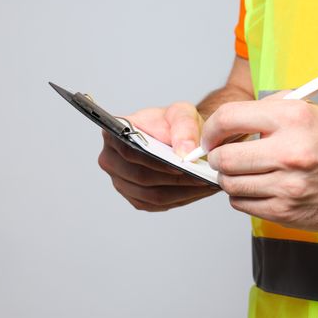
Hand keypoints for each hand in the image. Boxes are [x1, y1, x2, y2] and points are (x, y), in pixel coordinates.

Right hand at [98, 103, 218, 211]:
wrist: (178, 137)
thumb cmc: (173, 123)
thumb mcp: (182, 113)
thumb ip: (184, 127)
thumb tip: (183, 152)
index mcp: (113, 134)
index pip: (130, 151)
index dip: (154, 161)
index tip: (180, 165)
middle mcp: (111, 159)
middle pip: (140, 177)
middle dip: (173, 179)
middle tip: (201, 177)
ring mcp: (121, 182)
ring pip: (152, 194)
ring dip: (181, 191)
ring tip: (206, 184)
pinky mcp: (136, 198)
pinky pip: (158, 204)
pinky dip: (181, 198)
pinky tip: (199, 189)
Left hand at [201, 94, 317, 230]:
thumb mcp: (306, 110)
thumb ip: (265, 111)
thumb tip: (221, 125)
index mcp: (293, 117)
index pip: (228, 118)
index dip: (211, 130)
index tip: (210, 137)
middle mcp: (290, 151)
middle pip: (224, 158)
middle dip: (219, 158)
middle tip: (225, 157)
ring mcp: (289, 185)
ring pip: (229, 184)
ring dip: (231, 178)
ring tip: (247, 172)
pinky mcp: (287, 212)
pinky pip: (242, 204)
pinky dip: (244, 196)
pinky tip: (260, 187)